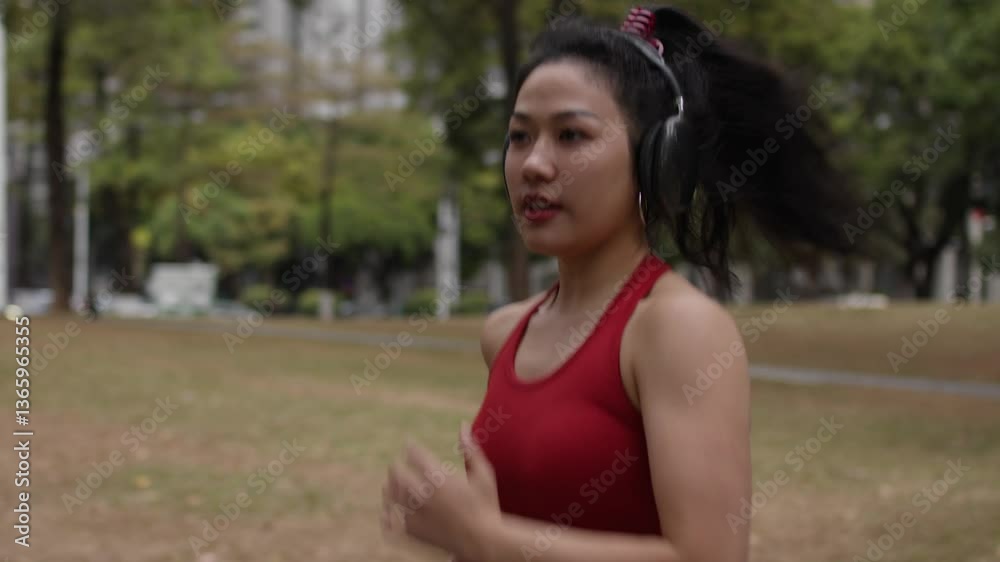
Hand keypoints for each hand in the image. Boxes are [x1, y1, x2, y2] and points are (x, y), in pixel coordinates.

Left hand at [381, 422, 500, 560]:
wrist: (484, 542)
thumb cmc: (487, 505)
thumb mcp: (483, 474)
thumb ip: (471, 449)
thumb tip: (463, 425)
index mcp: (441, 479)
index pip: (415, 455)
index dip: (410, 447)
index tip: (409, 444)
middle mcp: (426, 495)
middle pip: (398, 473)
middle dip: (397, 466)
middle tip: (397, 464)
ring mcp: (418, 515)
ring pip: (392, 495)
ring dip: (390, 486)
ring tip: (391, 483)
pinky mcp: (415, 532)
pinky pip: (393, 518)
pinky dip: (389, 510)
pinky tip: (390, 507)